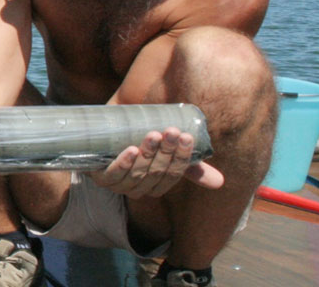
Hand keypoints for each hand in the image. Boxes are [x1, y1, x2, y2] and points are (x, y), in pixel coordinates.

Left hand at [90, 127, 224, 198]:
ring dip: (147, 155)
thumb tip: (220, 182)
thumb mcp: (165, 150)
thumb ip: (190, 165)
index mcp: (155, 185)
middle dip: (165, 152)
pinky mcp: (98, 176)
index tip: (186, 137)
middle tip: (171, 131)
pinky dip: (122, 164)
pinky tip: (131, 150)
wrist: (104, 129)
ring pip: (136, 174)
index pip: (173, 176)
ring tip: (153, 135)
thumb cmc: (139, 140)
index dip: (181, 158)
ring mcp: (117, 184)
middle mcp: (137, 189)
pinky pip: (112, 175)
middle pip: (156, 174)